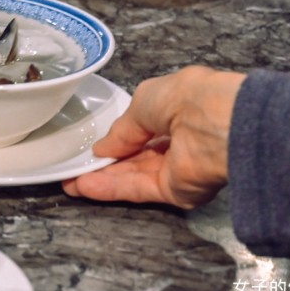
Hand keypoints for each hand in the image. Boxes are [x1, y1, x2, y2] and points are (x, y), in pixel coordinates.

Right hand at [63, 66, 244, 208]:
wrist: (219, 124)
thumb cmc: (186, 98)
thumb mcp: (144, 100)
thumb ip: (123, 128)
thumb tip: (103, 148)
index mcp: (178, 111)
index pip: (144, 130)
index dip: (118, 138)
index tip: (92, 145)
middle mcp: (180, 141)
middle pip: (137, 156)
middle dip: (106, 162)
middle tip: (74, 168)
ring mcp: (178, 168)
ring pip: (134, 175)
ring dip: (102, 177)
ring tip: (70, 181)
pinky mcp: (176, 191)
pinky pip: (138, 189)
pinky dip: (111, 188)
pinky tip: (84, 186)